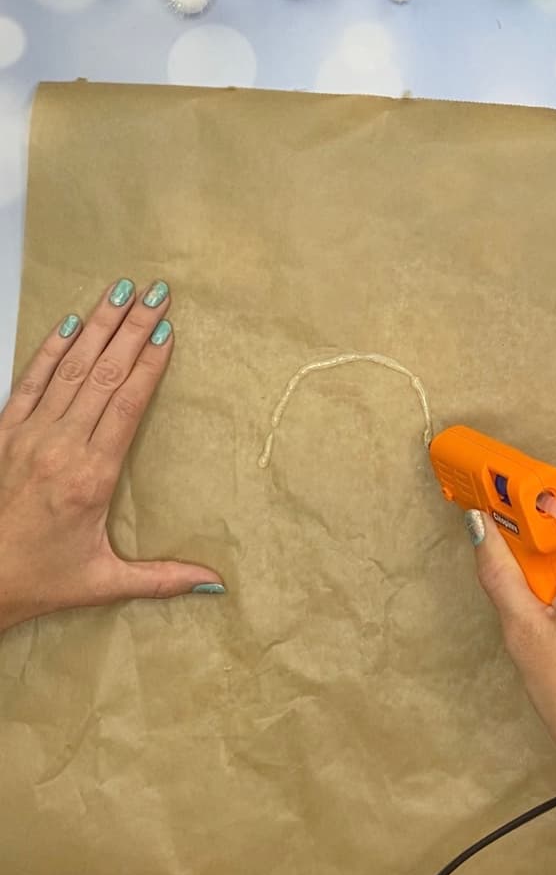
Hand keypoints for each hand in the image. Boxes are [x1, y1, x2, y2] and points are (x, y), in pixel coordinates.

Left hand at [0, 278, 223, 634]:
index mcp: (91, 477)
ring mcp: (28, 435)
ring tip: (121, 291)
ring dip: (97, 327)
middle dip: (131, 329)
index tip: (167, 330)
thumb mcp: (105, 582)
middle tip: (156, 293)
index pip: (127, 405)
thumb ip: (162, 578)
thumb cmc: (42, 580)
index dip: (148, 364)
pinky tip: (69, 322)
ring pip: (70, 369)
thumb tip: (215, 583)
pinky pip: (30, 381)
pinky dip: (50, 349)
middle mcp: (60, 447)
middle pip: (104, 375)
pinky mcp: (4, 433)